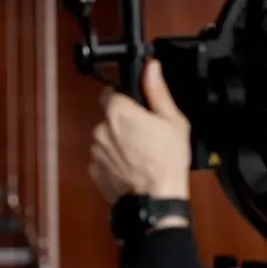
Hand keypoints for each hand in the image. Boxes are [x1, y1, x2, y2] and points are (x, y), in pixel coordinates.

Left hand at [89, 59, 190, 203]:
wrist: (155, 200)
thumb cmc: (166, 162)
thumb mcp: (172, 120)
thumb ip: (157, 91)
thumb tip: (151, 67)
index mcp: (118, 112)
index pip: (111, 93)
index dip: (126, 99)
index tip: (138, 108)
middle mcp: (100, 129)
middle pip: (109, 118)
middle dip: (124, 123)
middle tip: (146, 135)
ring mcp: (95, 151)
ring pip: (105, 139)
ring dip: (118, 143)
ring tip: (141, 155)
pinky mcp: (94, 170)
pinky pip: (103, 159)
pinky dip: (114, 161)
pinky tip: (132, 168)